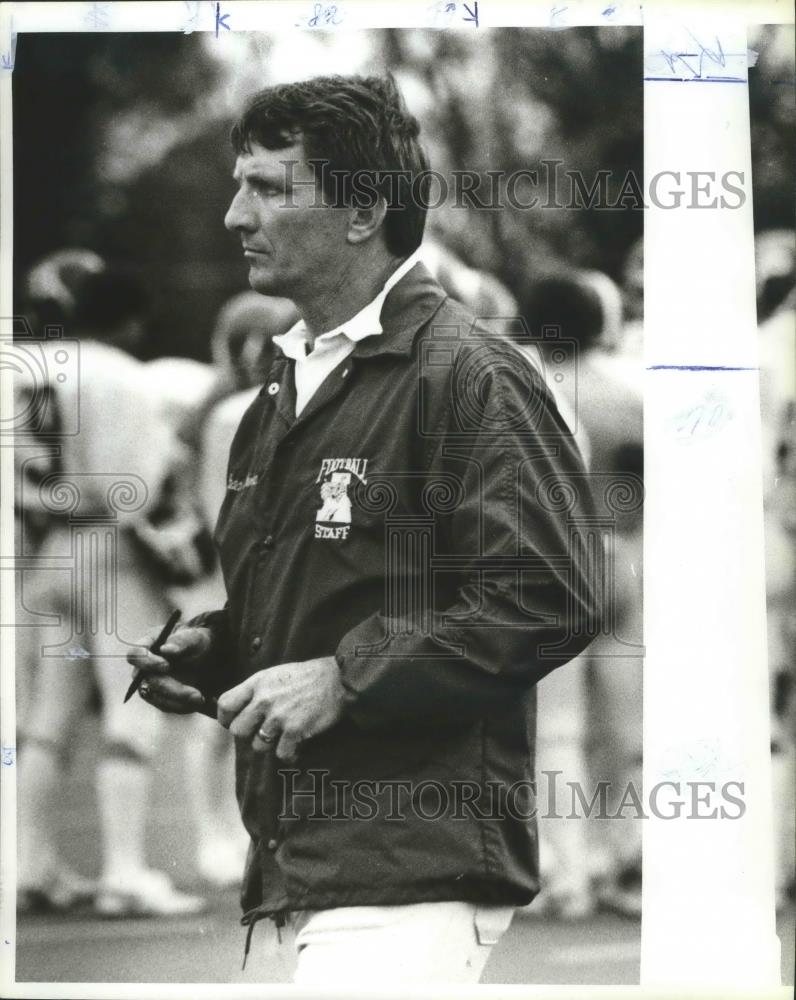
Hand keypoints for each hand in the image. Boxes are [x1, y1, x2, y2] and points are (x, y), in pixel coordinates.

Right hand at [127, 625, 213, 714]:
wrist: (206, 656)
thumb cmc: (196, 642)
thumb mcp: (194, 637)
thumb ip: (181, 641)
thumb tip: (165, 649)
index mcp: (147, 646)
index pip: (134, 655)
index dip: (146, 662)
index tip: (166, 665)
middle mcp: (144, 668)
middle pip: (147, 682)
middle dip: (172, 689)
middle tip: (195, 694)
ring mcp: (150, 684)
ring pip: (156, 698)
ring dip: (179, 701)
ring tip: (200, 699)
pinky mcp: (160, 697)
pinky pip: (167, 706)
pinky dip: (183, 706)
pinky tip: (198, 702)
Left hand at [217, 656, 344, 759]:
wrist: (339, 679)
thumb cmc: (308, 676)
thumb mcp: (276, 673)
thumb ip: (257, 689)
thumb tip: (241, 710)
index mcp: (258, 682)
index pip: (225, 704)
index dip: (225, 718)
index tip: (233, 723)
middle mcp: (264, 699)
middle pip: (238, 730)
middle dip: (249, 734)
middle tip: (262, 732)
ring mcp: (279, 716)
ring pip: (258, 745)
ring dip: (270, 744)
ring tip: (284, 736)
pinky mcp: (295, 730)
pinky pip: (281, 754)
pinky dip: (290, 754)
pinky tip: (297, 746)